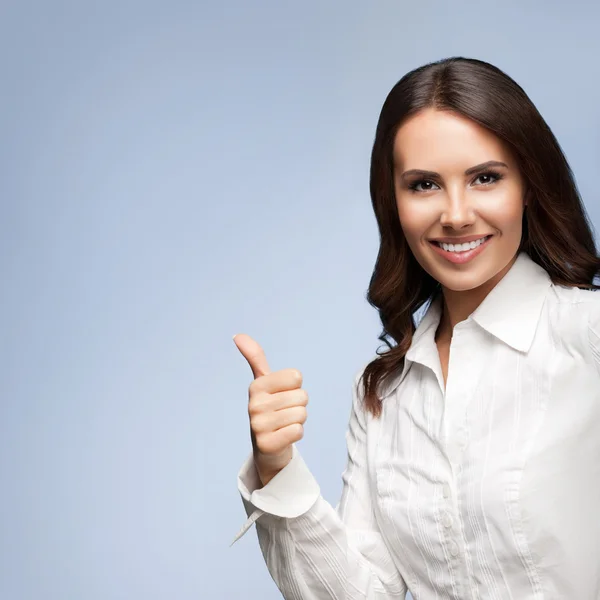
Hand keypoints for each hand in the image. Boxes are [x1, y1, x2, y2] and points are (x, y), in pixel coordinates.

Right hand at [233, 333, 307, 485]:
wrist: (266, 447)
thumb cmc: (270, 409)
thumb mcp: (263, 382)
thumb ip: (255, 357)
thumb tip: (238, 335)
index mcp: (256, 386)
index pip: (296, 376)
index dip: (295, 387)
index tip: (283, 394)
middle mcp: (254, 404)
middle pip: (302, 396)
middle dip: (298, 405)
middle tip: (284, 412)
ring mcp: (258, 425)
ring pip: (301, 414)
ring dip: (298, 420)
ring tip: (284, 424)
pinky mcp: (266, 444)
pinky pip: (298, 431)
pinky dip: (296, 434)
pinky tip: (284, 436)